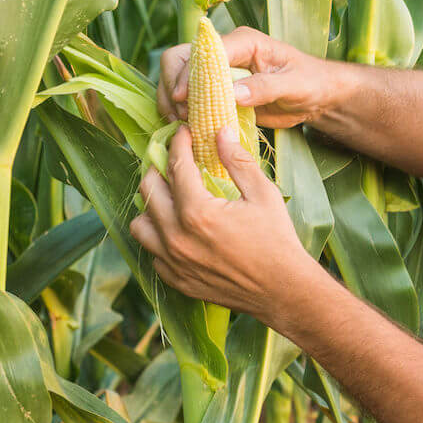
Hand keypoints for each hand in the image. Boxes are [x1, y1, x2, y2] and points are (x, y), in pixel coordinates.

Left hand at [130, 121, 317, 324]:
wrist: (283, 290)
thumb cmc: (278, 241)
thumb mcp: (263, 195)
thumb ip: (238, 161)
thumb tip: (220, 132)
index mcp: (198, 211)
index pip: (176, 166)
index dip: (178, 143)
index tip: (183, 133)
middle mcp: (176, 236)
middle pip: (149, 190)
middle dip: (159, 169)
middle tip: (174, 163)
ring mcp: (172, 261)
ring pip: (139, 223)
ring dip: (151, 207)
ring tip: (170, 200)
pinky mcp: (175, 279)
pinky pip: (152, 252)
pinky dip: (159, 237)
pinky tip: (178, 231)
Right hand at [156, 25, 339, 129]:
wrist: (316, 95)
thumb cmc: (310, 82)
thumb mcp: (294, 85)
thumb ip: (265, 87)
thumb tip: (233, 93)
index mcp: (244, 41)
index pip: (204, 51)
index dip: (188, 72)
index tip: (183, 99)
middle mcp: (225, 51)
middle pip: (179, 58)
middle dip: (173, 85)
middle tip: (179, 115)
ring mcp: (217, 70)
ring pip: (177, 76)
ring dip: (171, 100)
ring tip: (181, 124)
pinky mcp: (215, 89)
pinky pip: (188, 96)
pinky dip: (181, 110)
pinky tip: (186, 127)